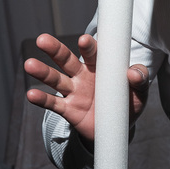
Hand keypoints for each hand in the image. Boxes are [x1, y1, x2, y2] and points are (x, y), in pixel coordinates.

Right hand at [23, 33, 150, 140]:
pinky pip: (53, 104)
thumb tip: (134, 73)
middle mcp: (82, 76)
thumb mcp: (139, 92)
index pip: (93, 53)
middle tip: (42, 39)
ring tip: (29, 64)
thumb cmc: (127, 103)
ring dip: (43, 72)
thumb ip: (140, 79)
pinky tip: (31, 94)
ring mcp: (73, 92)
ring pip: (56, 79)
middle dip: (55, 50)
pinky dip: (42, 99)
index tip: (85, 40)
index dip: (89, 46)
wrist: (115, 129)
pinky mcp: (68, 110)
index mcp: (100, 67)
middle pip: (66, 60)